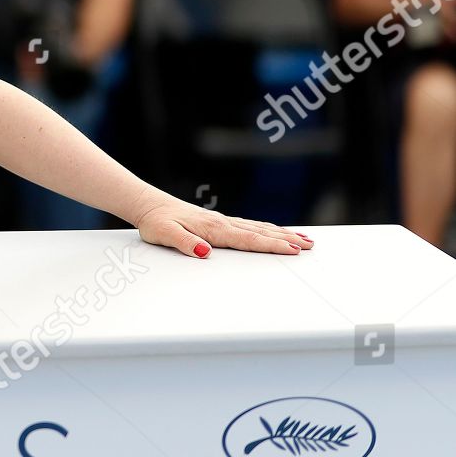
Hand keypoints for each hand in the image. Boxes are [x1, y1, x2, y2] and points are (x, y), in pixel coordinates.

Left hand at [134, 198, 313, 257]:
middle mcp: (221, 223)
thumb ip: (185, 243)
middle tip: (309, 246)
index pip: (248, 239)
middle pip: (260, 232)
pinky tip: (274, 231)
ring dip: (281, 233)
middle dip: (286, 239)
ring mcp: (221, 221)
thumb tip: (205, 252)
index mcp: (213, 229)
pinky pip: (248, 226)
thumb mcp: (165, 235)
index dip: (272, 245)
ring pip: (257, 227)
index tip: (292, 250)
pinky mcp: (218, 221)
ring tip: (302, 238)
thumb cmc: (155, 222)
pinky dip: (266, 229)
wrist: (147, 205)